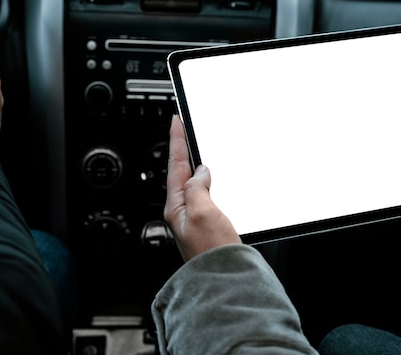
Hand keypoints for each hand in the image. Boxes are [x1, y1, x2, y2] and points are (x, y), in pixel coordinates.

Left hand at [164, 115, 240, 260]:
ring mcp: (197, 219)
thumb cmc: (212, 254)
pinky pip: (207, 195)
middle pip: (181, 173)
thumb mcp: (202, 213)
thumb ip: (198, 187)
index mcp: (177, 206)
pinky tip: (214, 179)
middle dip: (183, 150)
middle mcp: (184, 212)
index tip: (176, 120)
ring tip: (194, 147)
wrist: (225, 281)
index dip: (177, 140)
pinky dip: (210, 182)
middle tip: (183, 129)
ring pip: (195, 183)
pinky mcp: (211, 225)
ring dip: (196, 164)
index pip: (175, 165)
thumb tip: (201, 171)